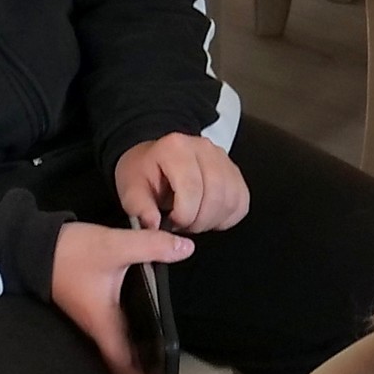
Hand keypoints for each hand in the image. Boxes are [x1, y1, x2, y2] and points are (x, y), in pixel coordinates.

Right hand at [48, 221, 198, 373]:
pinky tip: (137, 324)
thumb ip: (151, 246)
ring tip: (154, 358)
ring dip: (131, 353)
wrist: (30, 245)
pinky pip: (108, 326)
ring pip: (112, 343)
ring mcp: (87, 315)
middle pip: (118, 358)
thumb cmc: (70, 253)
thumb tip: (186, 249)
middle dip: (137, 371)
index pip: (121, 362)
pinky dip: (124, 333)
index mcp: (103, 322)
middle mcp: (94, 325)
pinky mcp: (85, 303)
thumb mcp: (114, 246)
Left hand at [115, 131, 248, 236]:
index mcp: (176, 148)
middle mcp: (204, 148)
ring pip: (231, 200)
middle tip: (182, 225)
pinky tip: (208, 217)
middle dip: (199, 220)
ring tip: (193, 220)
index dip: (184, 215)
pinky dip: (227, 217)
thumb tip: (153, 224)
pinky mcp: (235, 172)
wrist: (156, 160)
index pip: (192, 188)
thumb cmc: (145, 172)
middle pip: (215, 194)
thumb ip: (139, 207)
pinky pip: (242, 202)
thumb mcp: (131, 187)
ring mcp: (223, 159)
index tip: (171, 222)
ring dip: (213, 220)